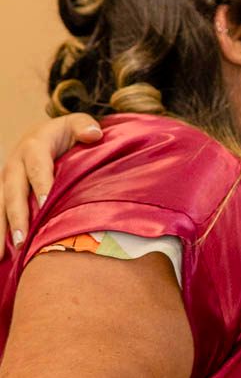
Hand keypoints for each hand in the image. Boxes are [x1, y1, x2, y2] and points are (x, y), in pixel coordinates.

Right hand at [0, 114, 101, 257]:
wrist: (43, 132)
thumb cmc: (66, 133)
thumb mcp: (76, 123)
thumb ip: (84, 126)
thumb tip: (94, 134)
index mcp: (34, 147)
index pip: (38, 169)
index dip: (42, 185)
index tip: (46, 205)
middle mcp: (15, 164)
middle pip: (14, 192)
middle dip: (18, 216)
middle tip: (23, 239)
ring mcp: (7, 179)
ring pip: (0, 205)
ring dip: (2, 229)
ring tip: (4, 254)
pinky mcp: (4, 191)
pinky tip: (0, 254)